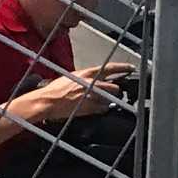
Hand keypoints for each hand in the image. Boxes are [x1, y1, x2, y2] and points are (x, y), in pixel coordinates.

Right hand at [9, 65, 128, 125]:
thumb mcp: (72, 76)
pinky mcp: (88, 109)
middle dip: (116, 90)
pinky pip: (102, 109)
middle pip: (115, 87)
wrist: (47, 101)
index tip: (131, 69)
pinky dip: (102, 109)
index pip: (111, 68)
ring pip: (110, 99)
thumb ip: (86, 77)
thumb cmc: (55, 89)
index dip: (123, 68)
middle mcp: (92, 84)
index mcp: (87, 73)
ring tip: (102, 101)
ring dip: (109, 100)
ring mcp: (91, 97)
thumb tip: (94, 78)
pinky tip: (97, 108)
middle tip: (115, 92)